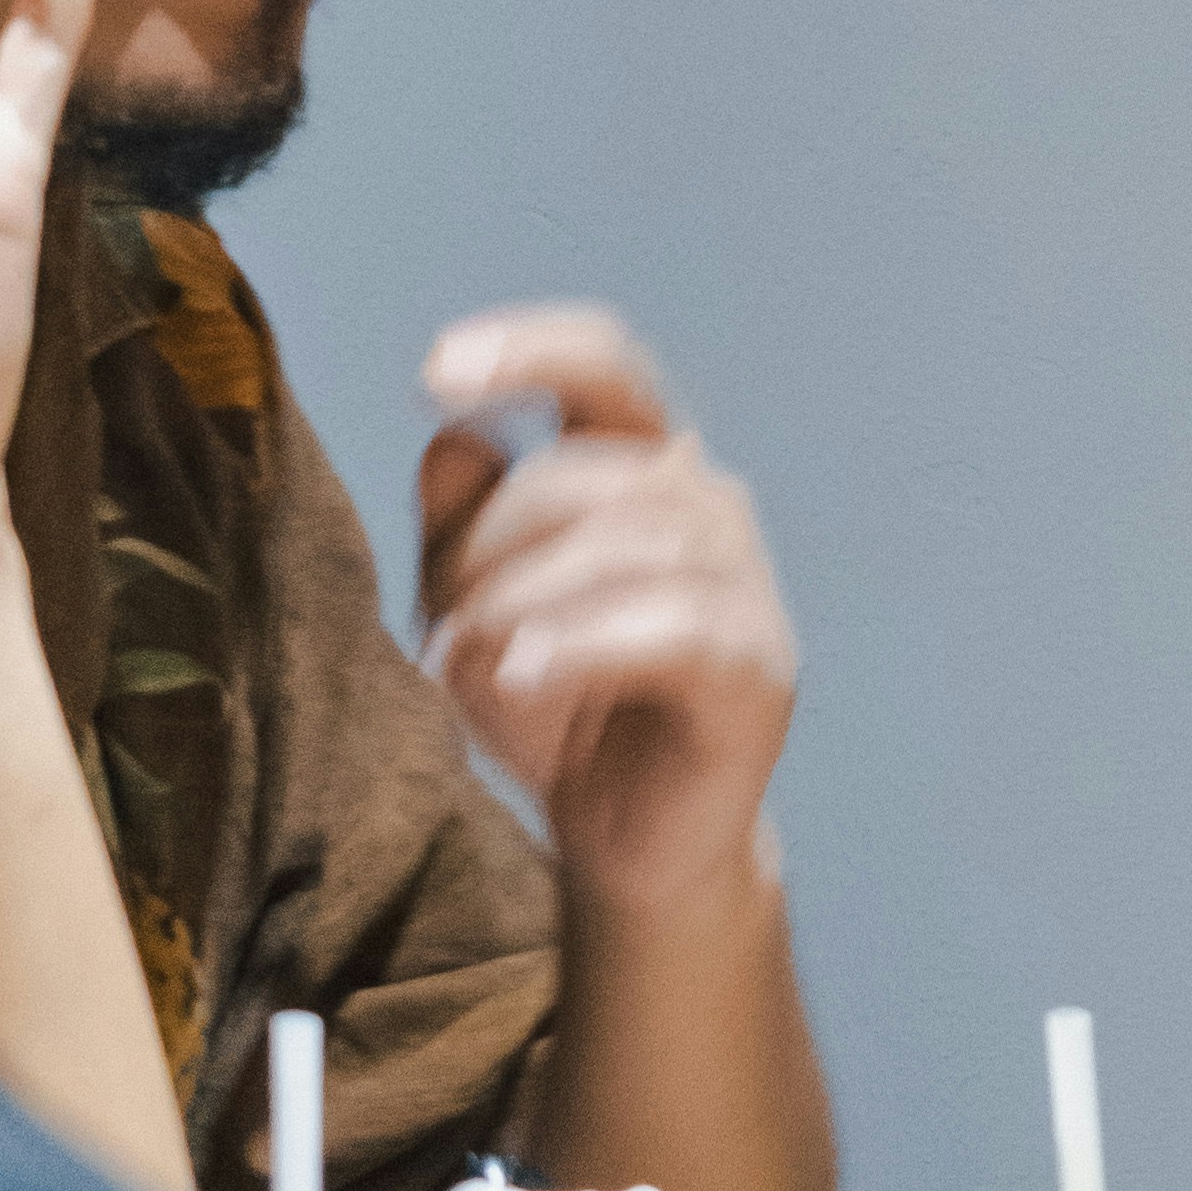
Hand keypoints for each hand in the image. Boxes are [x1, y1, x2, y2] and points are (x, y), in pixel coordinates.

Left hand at [416, 304, 794, 924]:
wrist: (624, 842)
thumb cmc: (552, 705)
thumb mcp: (474, 604)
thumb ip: (459, 518)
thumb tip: (456, 432)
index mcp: (645, 465)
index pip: (606, 365)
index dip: (531, 348)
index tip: (434, 371)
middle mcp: (707, 504)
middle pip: (576, 479)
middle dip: (483, 550)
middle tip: (438, 635)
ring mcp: (743, 584)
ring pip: (616, 549)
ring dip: (517, 608)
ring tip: (469, 671)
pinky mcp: (756, 669)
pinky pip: (669, 630)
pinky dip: (581, 647)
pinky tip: (523, 676)